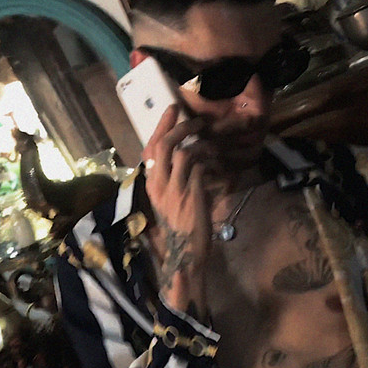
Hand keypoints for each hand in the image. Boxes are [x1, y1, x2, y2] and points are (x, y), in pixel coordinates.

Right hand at [144, 105, 210, 314]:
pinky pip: (199, 166)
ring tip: (211, 141)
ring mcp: (174, 189)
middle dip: (179, 126)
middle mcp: (158, 185)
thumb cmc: (180, 231)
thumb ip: (174, 182)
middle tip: (195, 119)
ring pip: (182, 152)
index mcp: (151, 186)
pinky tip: (217, 161)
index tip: (172, 111)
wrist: (185, 256)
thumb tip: (188, 161)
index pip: (151, 149)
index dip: (162, 126)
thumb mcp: (171, 203)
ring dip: (200, 142)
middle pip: (162, 145)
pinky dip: (209, 159)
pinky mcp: (191, 194)